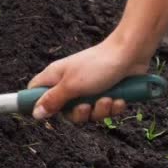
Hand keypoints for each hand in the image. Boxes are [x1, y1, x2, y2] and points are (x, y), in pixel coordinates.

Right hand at [28, 38, 149, 122]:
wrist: (132, 53)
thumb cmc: (98, 64)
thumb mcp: (71, 85)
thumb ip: (52, 100)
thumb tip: (35, 114)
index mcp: (55, 77)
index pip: (35, 93)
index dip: (38, 105)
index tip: (47, 114)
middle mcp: (69, 84)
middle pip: (64, 111)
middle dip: (79, 114)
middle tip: (87, 106)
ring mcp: (87, 89)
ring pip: (86, 113)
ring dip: (99, 110)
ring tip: (108, 98)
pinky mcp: (105, 93)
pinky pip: (103, 110)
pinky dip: (113, 107)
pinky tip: (119, 98)